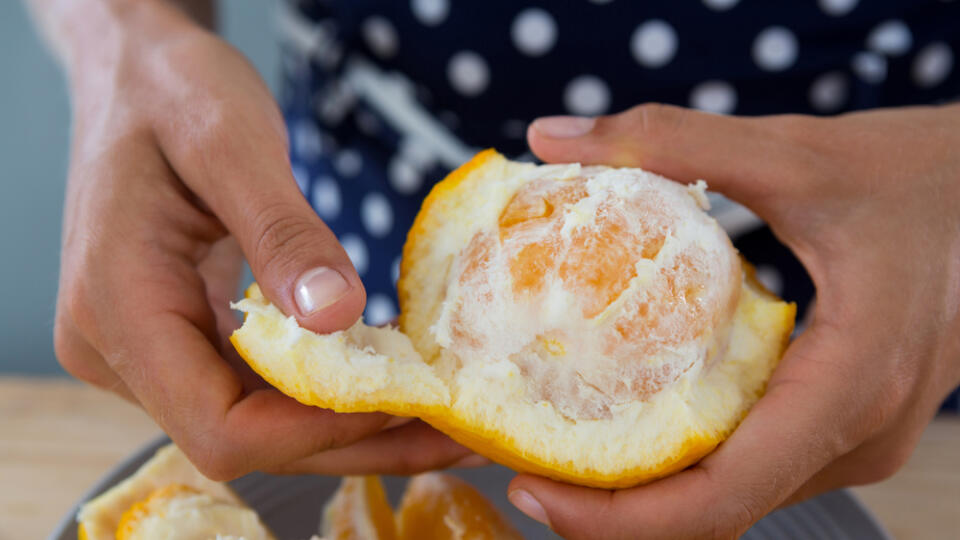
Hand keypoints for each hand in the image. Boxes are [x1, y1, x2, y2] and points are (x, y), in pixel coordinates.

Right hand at [49, 0, 469, 479]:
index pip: (217, 425)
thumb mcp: (227, 143)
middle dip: (353, 435)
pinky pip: (256, 386)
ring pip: (258, 422)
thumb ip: (281, 234)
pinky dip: (325, 387)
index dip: (317, 428)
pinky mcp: (181, 336)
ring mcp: (148, 349)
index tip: (406, 396)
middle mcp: (119, 349)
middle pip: (246, 438)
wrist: (134, 73)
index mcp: (116, 308)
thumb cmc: (168, 90)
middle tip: (455, 425)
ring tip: (441, 408)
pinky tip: (390, 371)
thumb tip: (338, 317)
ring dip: (349, 421)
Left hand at [507, 104, 959, 537]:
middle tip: (518, 463)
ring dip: (640, 487)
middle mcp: (855, 435)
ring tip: (552, 441)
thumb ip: (672, 140)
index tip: (532, 492)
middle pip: (714, 510)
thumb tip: (555, 139)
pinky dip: (679, 455)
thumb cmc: (923, 179)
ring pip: (731, 494)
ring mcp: (853, 437)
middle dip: (609, 505)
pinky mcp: (841, 421)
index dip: (617, 517)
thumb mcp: (795, 153)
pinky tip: (621, 414)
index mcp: (850, 386)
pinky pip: (749, 461)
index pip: (722, 496)